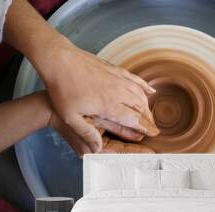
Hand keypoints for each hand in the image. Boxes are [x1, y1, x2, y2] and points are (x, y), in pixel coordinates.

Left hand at [3, 0, 158, 152]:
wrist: (60, 60)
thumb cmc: (63, 88)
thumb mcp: (70, 117)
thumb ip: (86, 133)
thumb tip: (97, 149)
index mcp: (109, 105)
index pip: (134, 119)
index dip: (146, 127)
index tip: (154, 133)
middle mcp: (118, 91)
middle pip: (140, 107)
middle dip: (148, 119)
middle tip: (153, 128)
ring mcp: (117, 79)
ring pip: (140, 94)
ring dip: (147, 106)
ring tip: (150, 115)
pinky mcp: (114, 70)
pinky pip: (135, 79)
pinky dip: (144, 86)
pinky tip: (150, 91)